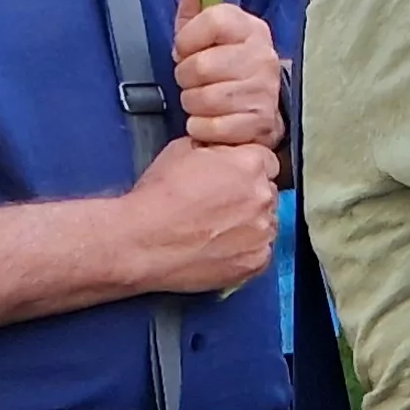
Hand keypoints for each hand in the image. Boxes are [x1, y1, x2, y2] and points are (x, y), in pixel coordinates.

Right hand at [119, 135, 278, 293]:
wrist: (142, 241)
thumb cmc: (158, 196)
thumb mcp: (184, 149)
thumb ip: (216, 147)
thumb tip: (223, 150)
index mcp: (249, 164)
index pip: (266, 161)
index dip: (246, 168)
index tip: (232, 178)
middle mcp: (262, 197)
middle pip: (267, 192)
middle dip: (249, 196)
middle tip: (219, 205)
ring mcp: (261, 233)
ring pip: (265, 223)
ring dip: (249, 223)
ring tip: (216, 229)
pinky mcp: (255, 262)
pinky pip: (260, 252)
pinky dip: (245, 250)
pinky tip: (220, 247)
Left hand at [170, 0, 283, 150]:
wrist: (260, 109)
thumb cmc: (223, 62)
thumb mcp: (205, 24)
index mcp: (250, 27)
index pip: (211, 20)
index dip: (188, 38)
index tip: (187, 47)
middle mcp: (262, 57)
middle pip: (198, 66)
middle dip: (186, 77)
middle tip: (196, 79)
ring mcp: (263, 93)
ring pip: (200, 99)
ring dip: (192, 104)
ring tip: (206, 100)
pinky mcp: (258, 126)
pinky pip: (207, 127)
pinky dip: (200, 128)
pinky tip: (213, 121)